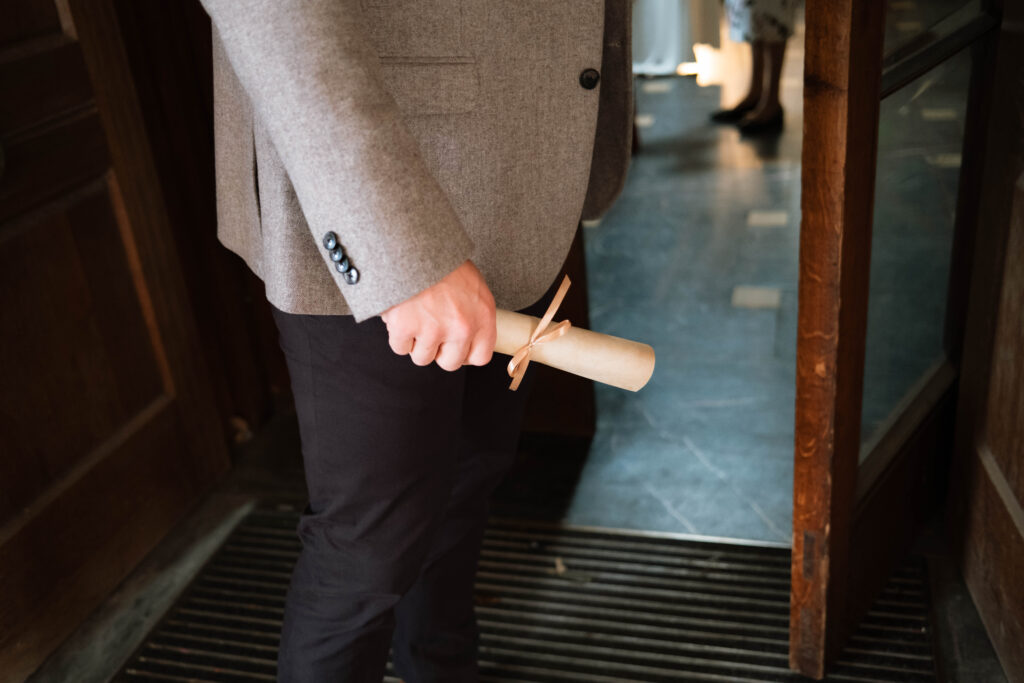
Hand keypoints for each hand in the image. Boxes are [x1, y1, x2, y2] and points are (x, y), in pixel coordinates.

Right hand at [380, 260, 495, 370]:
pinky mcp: (405, 328)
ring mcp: (433, 330)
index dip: (465, 355)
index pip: (480, 356)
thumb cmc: (441, 260)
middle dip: (439, 351)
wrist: (414, 242)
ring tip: (415, 317)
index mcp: (482, 315)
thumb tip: (467, 336)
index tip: (456, 348)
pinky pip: (400, 347)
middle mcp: (461, 327)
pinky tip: (401, 314)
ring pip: (422, 357)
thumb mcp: (472, 284)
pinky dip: (397, 334)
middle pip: (450, 362)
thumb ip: (473, 312)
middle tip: (431, 331)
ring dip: (416, 342)